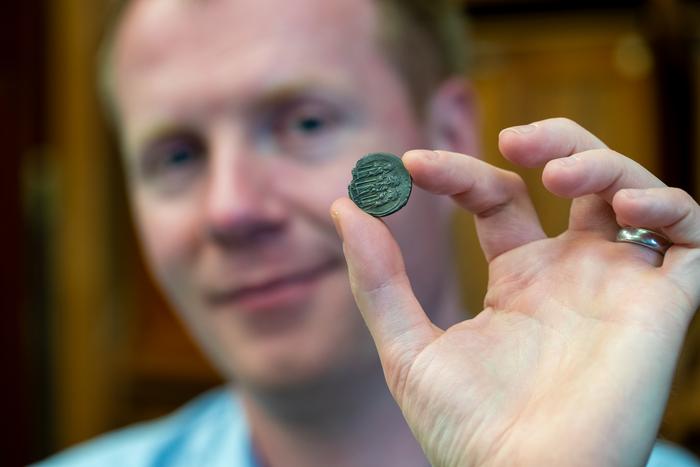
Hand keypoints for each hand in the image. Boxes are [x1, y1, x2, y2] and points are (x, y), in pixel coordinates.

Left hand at [330, 118, 699, 466]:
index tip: (407, 165)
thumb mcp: (407, 346)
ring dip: (601, 162)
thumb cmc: (466, 431)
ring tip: (554, 173)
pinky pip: (691, 238)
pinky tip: (623, 204)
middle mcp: (572, 274)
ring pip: (632, 191)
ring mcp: (618, 285)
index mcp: (518, 280)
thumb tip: (344, 205)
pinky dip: (669, 205)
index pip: (496, 197)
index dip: (457, 172)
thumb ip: (378, 278)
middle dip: (553, 140)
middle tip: (510, 137)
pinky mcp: (662, 306)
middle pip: (578, 178)